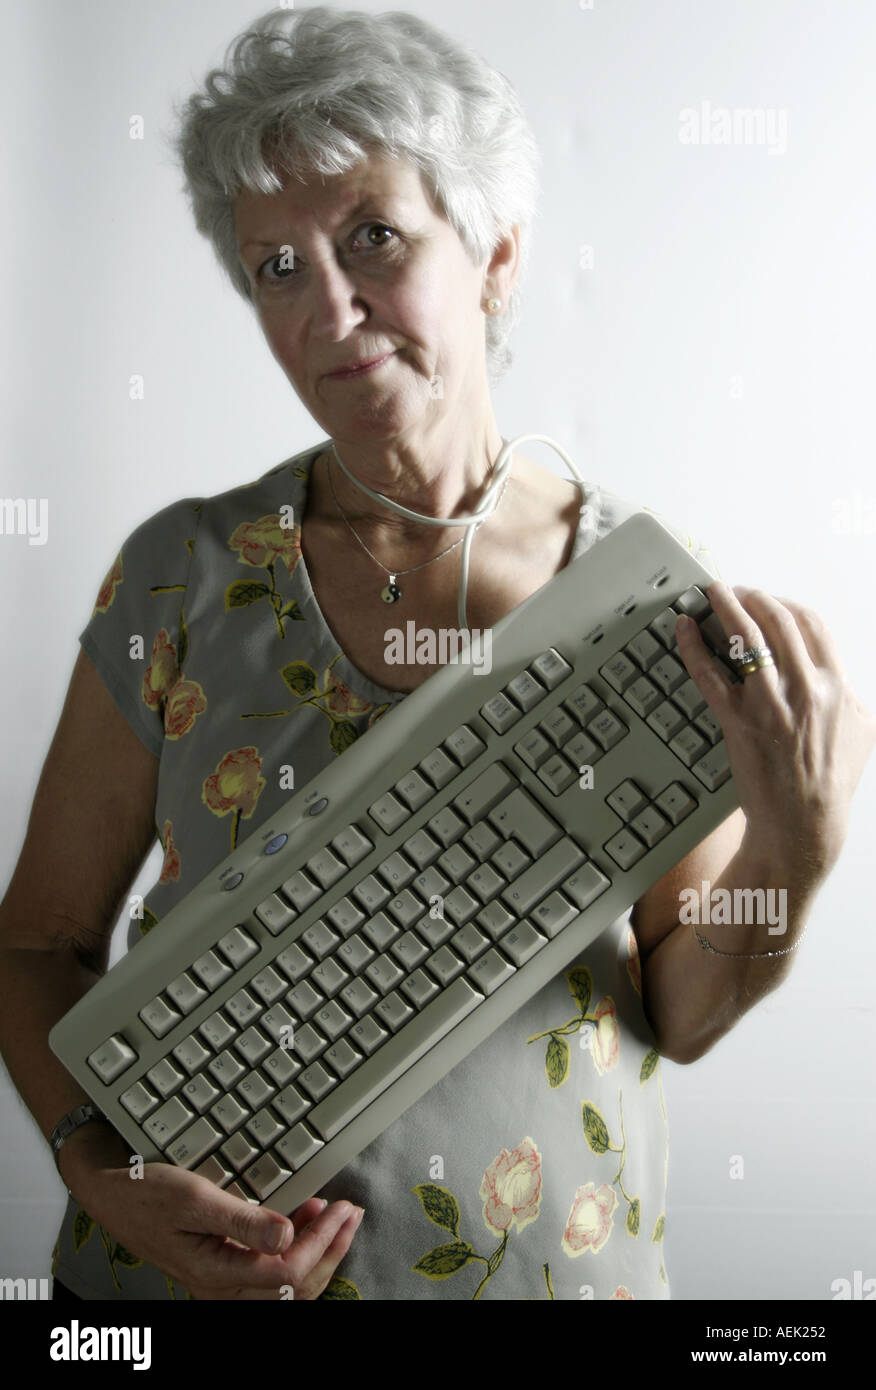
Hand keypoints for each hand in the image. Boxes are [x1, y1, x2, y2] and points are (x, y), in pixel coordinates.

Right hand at [73, 1151, 363, 1299]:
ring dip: (317, 1252)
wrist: (111, 1190)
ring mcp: (222, 1277)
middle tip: (351, 1213)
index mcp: (214, 1273)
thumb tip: (287, 1236)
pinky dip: (296, 1250)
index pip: (286, 1273)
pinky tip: (304, 1220)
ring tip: (336, 1217)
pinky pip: (270, 1272)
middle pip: (293, 1288)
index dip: (321, 1242)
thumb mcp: (194, 1198)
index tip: (341, 1208)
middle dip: (330, 1250)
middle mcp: (221, 1285)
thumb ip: (242, 1219)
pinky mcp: (223, 1263)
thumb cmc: (145, 1192)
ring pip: (285, 1285)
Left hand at [675, 581, 875, 882]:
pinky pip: (709, 673)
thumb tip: (840, 670)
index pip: (810, 624)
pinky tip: (685, 630)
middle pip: (776, 621)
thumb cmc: (831, 781)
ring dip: (724, 606)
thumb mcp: (861, 730)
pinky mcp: (738, 722)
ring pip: (744, 638)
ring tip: (711, 594)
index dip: (785, 604)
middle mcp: (806, 690)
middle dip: (752, 597)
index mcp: (836, 687)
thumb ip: (850, 693)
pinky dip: (693, 646)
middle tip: (734, 591)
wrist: (805, 823)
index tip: (768, 599)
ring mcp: (770, 705)